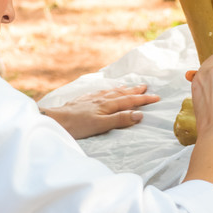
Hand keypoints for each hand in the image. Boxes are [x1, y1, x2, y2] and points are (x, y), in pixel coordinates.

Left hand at [41, 84, 159, 139]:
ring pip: (110, 92)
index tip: (156, 97)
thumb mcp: (101, 125)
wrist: (55, 120)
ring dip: (122, 89)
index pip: (129, 101)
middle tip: (146, 87)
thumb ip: (120, 119)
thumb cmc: (77, 126)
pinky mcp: (82, 100)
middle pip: (121, 94)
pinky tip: (105, 91)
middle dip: (134, 91)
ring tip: (129, 86)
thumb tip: (139, 114)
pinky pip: (99, 92)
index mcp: (107, 105)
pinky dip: (107, 90)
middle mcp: (100, 99)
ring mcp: (91, 98)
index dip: (143, 99)